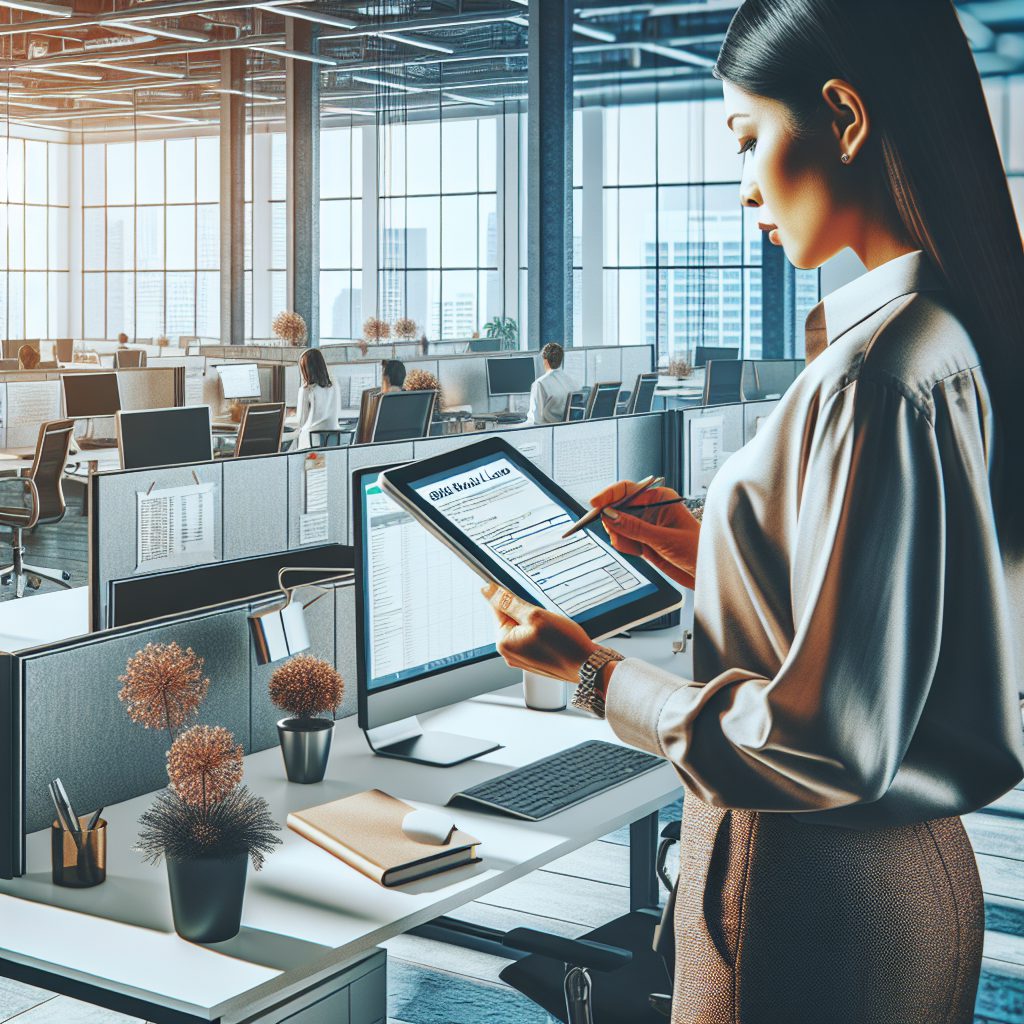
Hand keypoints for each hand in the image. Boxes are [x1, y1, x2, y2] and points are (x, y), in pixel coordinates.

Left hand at [481, 582, 597, 682]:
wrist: (587, 666)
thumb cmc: (564, 644)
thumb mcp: (534, 615)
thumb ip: (509, 602)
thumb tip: (487, 590)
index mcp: (504, 643)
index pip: (499, 608)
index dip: (513, 598)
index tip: (526, 597)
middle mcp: (510, 653)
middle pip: (512, 618)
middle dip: (528, 612)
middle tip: (545, 617)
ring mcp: (523, 658)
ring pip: (525, 627)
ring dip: (537, 622)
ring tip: (553, 628)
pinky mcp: (535, 659)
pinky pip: (534, 638)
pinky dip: (544, 632)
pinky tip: (556, 635)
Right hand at [590, 480, 699, 589]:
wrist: (707, 573)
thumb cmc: (698, 550)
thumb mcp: (665, 539)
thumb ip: (635, 528)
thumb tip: (610, 515)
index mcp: (660, 498)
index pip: (627, 490)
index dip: (609, 495)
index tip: (595, 504)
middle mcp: (651, 508)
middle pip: (617, 507)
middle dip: (613, 522)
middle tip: (617, 535)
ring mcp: (646, 525)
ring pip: (617, 525)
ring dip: (620, 537)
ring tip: (636, 548)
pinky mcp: (643, 540)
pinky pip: (623, 539)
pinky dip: (624, 545)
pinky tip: (639, 552)